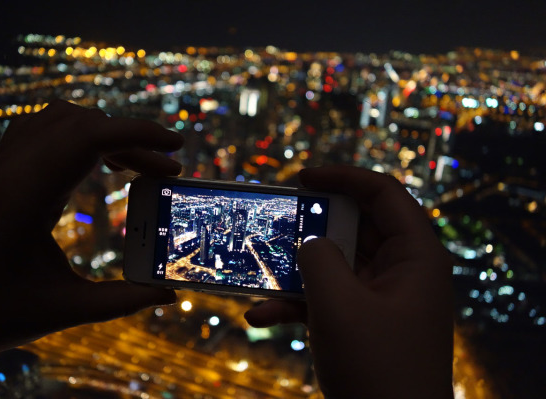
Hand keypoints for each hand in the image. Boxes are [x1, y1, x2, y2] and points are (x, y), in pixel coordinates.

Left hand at [0, 100, 182, 367]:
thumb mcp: (63, 310)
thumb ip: (122, 301)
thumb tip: (168, 294)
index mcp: (27, 194)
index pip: (90, 136)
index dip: (139, 133)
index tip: (177, 148)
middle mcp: (14, 169)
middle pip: (84, 124)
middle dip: (134, 140)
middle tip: (167, 172)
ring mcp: (5, 166)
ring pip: (62, 118)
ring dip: (106, 133)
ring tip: (135, 165)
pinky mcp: (3, 172)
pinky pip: (44, 129)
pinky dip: (80, 134)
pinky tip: (96, 160)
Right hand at [245, 166, 453, 398]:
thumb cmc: (376, 367)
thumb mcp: (339, 305)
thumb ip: (318, 259)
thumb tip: (309, 241)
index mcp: (415, 255)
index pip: (384, 193)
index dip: (343, 176)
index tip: (302, 177)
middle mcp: (402, 270)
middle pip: (355, 226)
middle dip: (311, 225)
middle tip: (275, 219)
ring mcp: (382, 297)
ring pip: (335, 264)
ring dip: (296, 268)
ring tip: (257, 267)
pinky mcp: (363, 321)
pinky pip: (329, 298)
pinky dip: (296, 303)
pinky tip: (259, 316)